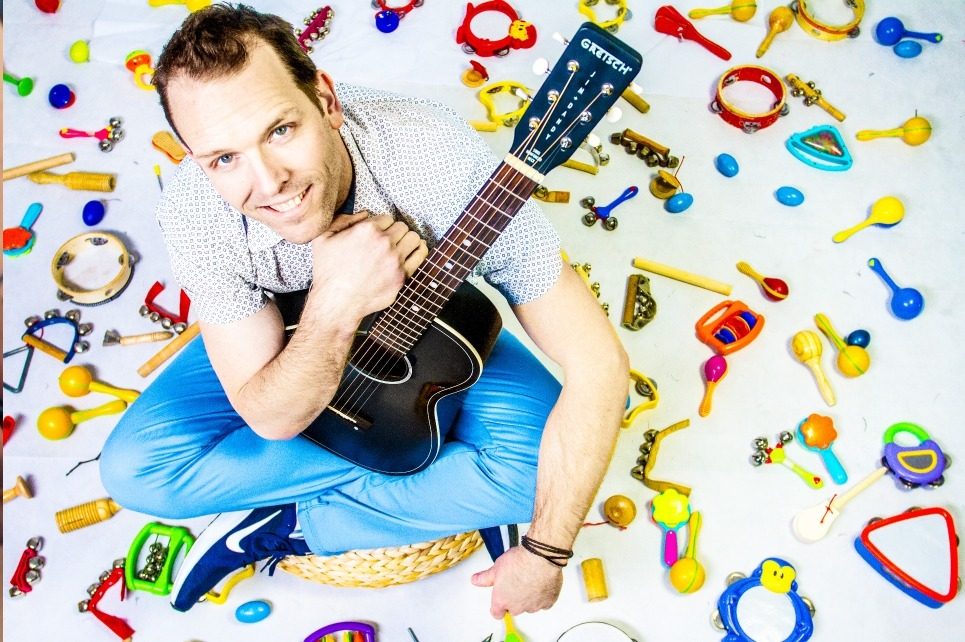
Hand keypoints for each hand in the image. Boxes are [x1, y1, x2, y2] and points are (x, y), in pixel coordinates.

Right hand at [309, 212, 427, 320]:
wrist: (336, 303)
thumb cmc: (328, 273)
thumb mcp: (323, 238)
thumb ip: (342, 220)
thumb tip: (364, 214)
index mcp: (367, 230)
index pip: (386, 218)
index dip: (381, 226)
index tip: (377, 234)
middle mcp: (384, 243)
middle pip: (401, 227)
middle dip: (394, 232)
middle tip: (388, 241)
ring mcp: (395, 260)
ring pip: (413, 238)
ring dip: (407, 240)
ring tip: (400, 246)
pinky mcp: (402, 276)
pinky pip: (421, 255)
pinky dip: (419, 250)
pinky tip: (414, 251)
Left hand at [470, 546, 562, 616]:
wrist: (541, 557)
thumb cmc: (519, 562)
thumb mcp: (496, 567)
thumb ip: (485, 578)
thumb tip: (475, 580)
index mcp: (502, 600)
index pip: (496, 613)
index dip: (498, 606)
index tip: (500, 599)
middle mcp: (517, 607)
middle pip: (513, 609)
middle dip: (514, 599)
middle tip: (516, 581)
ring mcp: (534, 606)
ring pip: (529, 606)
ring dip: (529, 597)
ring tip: (530, 579)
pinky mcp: (548, 602)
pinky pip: (544, 603)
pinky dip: (543, 595)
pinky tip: (541, 582)